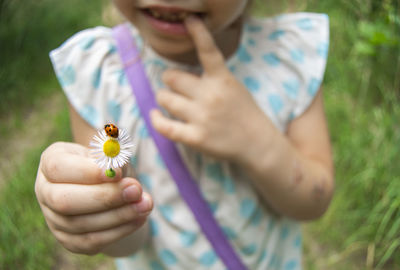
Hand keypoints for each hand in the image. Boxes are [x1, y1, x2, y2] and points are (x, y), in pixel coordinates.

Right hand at [35, 142, 152, 254]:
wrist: (107, 187)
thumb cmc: (107, 164)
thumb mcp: (111, 153)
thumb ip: (114, 157)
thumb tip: (118, 169)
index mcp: (51, 162)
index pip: (58, 168)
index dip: (88, 173)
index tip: (118, 173)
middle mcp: (45, 191)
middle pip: (65, 201)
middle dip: (105, 197)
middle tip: (136, 190)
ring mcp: (54, 219)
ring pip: (81, 224)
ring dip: (119, 215)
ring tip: (146, 204)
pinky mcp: (69, 240)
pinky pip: (92, 241)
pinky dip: (119, 230)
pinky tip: (139, 218)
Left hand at [151, 16, 273, 161]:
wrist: (257, 143)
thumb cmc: (245, 114)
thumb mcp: (234, 87)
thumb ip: (213, 78)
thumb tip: (183, 75)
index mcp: (222, 79)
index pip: (208, 51)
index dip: (198, 33)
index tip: (189, 19)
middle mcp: (210, 95)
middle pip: (172, 77)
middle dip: (169, 79)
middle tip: (173, 85)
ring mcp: (202, 117)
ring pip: (165, 98)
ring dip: (164, 98)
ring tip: (169, 101)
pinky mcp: (195, 137)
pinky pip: (165, 126)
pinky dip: (156, 119)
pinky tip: (155, 114)